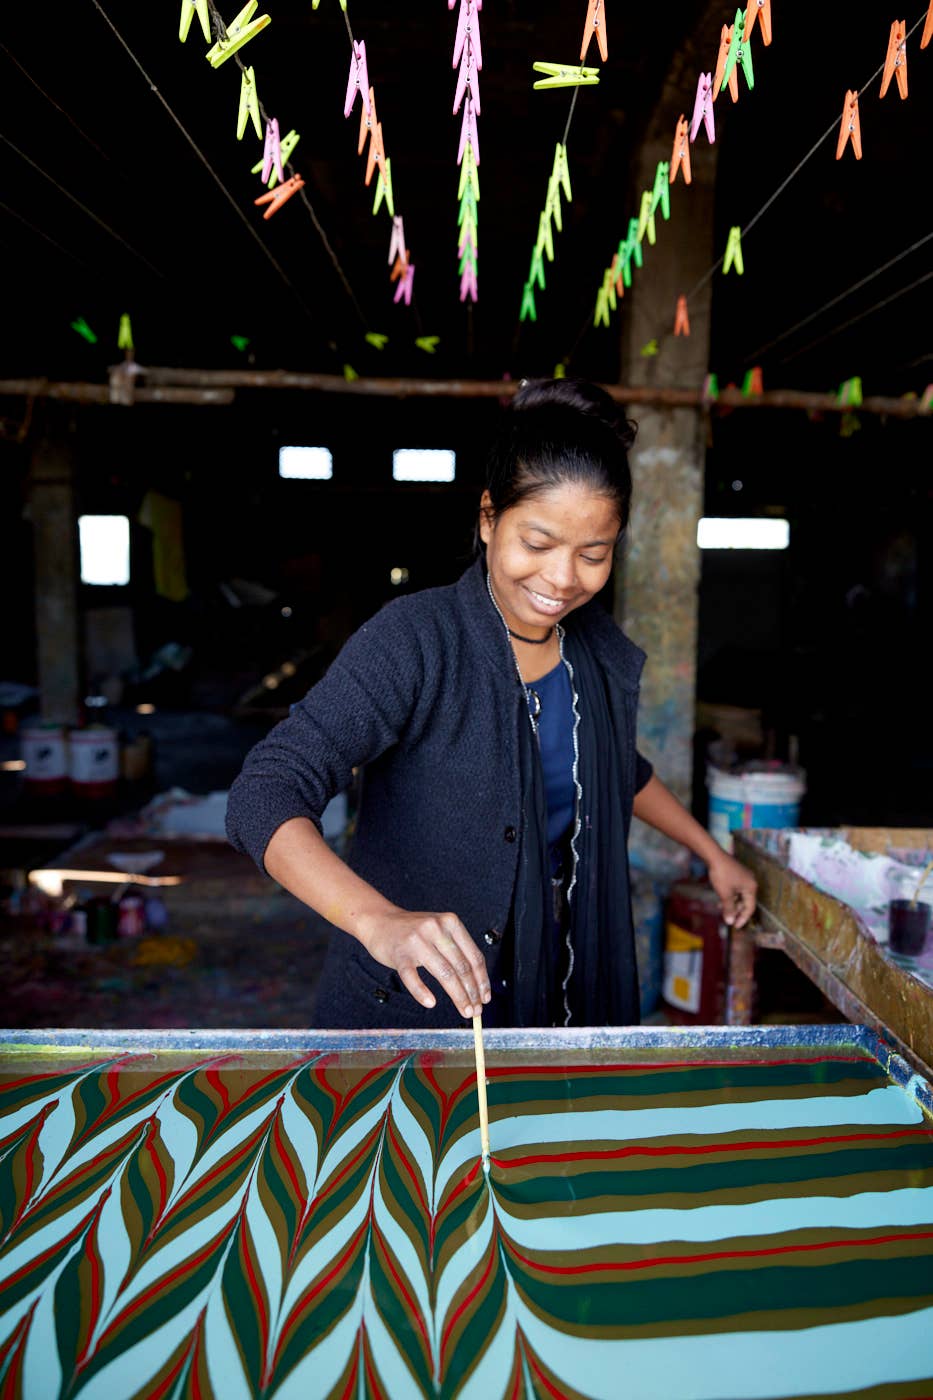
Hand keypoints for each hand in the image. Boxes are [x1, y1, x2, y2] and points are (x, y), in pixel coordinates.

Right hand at [357, 909, 490, 1017]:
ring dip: (458, 996)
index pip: (474, 957)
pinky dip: (422, 992)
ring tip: (464, 1011)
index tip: (486, 998)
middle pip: (461, 967)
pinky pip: (412, 978)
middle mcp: (436, 929)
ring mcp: (417, 941)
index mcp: (451, 923)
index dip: (482, 981)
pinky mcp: (399, 954)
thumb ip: (456, 949)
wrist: (380, 921)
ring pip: (444, 974)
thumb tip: (476, 985)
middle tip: (476, 1011)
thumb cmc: (413, 931)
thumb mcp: (439, 930)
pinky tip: (430, 1003)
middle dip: (472, 993)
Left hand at [707, 851, 757, 928]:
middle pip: (745, 902)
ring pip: (740, 896)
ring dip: (732, 904)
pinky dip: (730, 896)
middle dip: (736, 911)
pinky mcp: (738, 874)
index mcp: (751, 887)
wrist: (714, 856)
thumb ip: (729, 908)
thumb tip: (729, 922)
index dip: (743, 918)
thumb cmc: (721, 875)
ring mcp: (745, 877)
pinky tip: (721, 901)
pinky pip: (736, 889)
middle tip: (728, 920)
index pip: (750, 907)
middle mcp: (751, 882)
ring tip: (722, 910)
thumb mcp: (725, 894)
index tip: (735, 926)